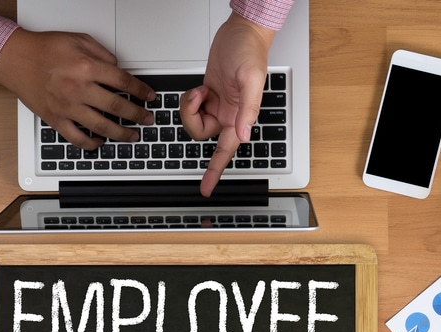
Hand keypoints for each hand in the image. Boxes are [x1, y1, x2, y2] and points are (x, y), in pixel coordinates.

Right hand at [0, 29, 154, 149]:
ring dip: (121, 134)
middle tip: (147, 119)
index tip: (149, 96)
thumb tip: (118, 69)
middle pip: (117, 106)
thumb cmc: (43, 49)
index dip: (140, 90)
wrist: (15, 59)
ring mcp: (67, 107)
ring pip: (101, 126)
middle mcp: (78, 88)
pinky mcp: (55, 119)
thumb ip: (101, 54)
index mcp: (86, 67)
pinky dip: (91, 144)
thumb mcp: (78, 40)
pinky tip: (100, 142)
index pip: (123, 81)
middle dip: (137, 115)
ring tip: (132, 136)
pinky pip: (76, 138)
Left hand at [180, 13, 274, 196]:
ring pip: (193, 121)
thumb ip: (248, 108)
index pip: (226, 152)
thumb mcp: (251, 78)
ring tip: (200, 89)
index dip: (215, 171)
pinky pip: (191, 107)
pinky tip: (200, 87)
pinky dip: (190, 98)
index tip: (206, 189)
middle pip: (200, 134)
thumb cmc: (250, 51)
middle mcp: (228, 116)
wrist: (241, 32)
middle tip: (197, 98)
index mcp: (240, 118)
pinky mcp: (208, 95)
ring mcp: (217, 106)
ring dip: (189, 106)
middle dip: (191, 118)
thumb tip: (243, 134)